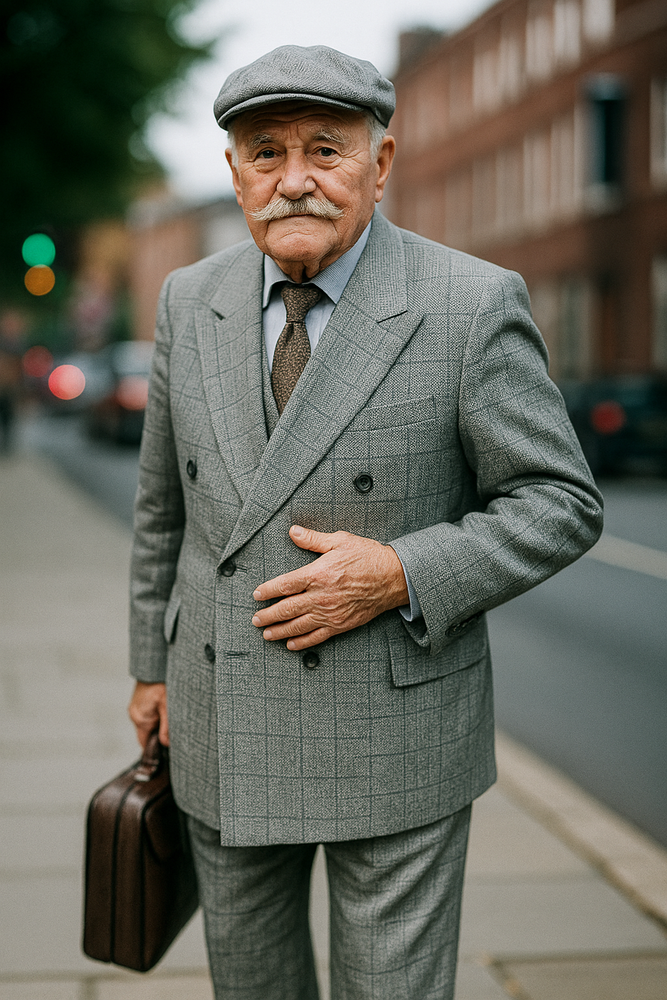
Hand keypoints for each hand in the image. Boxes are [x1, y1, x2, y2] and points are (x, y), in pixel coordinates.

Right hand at [128, 681, 168, 747]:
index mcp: (140, 718)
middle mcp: (134, 715)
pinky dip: (154, 716)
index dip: (155, 747)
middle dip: (158, 735)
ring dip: (157, 724)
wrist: (154, 666)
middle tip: (172, 731)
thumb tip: (166, 744)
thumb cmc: (161, 683)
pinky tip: (163, 710)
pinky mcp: (138, 702)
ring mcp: (135, 708)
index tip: (166, 749)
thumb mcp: (167, 705)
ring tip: (168, 717)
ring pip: (147, 724)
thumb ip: (167, 726)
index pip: (145, 743)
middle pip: (146, 734)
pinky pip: (146, 715)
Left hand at [251, 526, 409, 649]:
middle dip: (268, 615)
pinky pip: (317, 637)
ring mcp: (330, 613)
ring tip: (266, 634)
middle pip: (287, 609)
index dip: (267, 591)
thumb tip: (293, 531)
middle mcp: (321, 596)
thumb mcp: (340, 540)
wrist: (393, 577)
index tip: (256, 594)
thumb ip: (313, 539)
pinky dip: (302, 642)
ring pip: (298, 626)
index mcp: (318, 574)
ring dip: (279, 631)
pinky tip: (291, 644)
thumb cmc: (368, 556)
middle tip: (255, 619)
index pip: (285, 585)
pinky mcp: (341, 625)